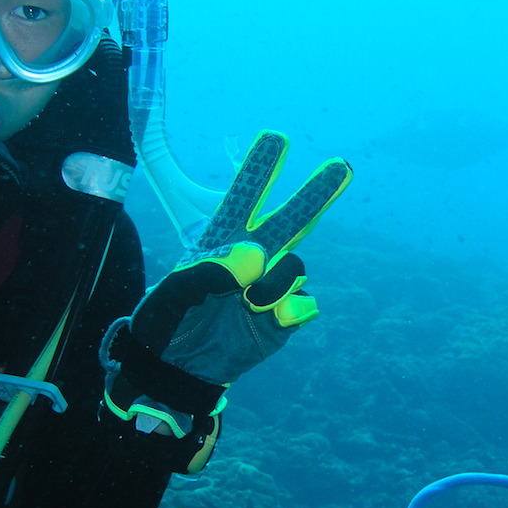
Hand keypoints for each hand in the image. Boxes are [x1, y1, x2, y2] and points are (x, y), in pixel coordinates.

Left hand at [101, 130, 351, 436]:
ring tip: (247, 303)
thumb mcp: (173, 293)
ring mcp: (271, 288)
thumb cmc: (166, 322)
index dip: (260, 168)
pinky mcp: (283, 319)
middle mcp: (253, 260)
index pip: (243, 197)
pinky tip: (268, 316)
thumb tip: (259, 255)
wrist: (174, 371)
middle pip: (291, 220)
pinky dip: (291, 309)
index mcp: (221, 241)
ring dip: (276, 283)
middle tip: (341, 165)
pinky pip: (305, 305)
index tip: (276, 137)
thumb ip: (210, 270)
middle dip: (316, 192)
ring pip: (296, 269)